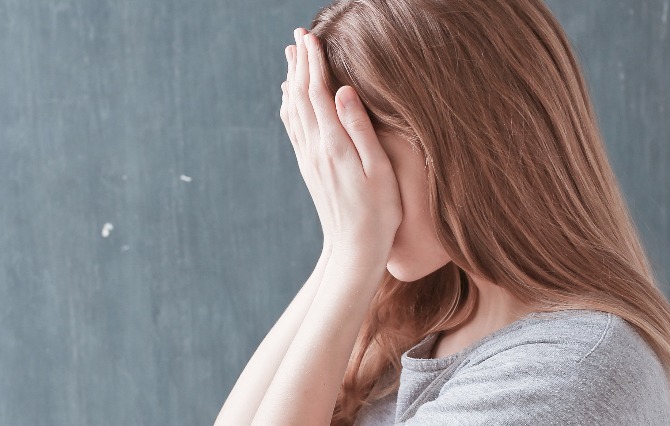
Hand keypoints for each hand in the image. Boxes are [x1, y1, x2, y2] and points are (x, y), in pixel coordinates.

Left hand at [280, 29, 401, 266]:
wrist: (354, 248)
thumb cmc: (379, 211)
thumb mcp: (379, 169)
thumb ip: (360, 128)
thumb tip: (342, 91)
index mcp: (334, 144)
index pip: (319, 92)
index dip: (314, 62)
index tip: (311, 37)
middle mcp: (315, 148)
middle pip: (301, 96)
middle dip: (300, 63)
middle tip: (298, 36)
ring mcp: (309, 158)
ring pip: (293, 109)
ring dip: (292, 80)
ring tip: (290, 56)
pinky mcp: (310, 168)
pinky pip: (294, 127)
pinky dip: (290, 105)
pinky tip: (289, 98)